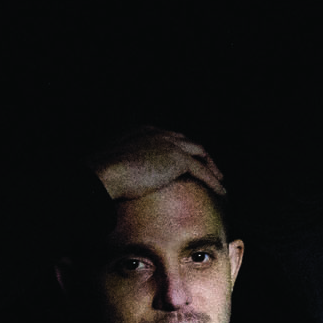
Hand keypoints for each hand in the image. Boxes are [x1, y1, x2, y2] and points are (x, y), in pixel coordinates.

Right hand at [87, 127, 225, 201]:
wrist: (102, 174)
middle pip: (188, 142)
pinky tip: (221, 192)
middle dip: (200, 156)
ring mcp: (170, 143)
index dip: (181, 151)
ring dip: (211, 167)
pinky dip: (213, 181)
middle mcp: (159, 132)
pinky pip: (202, 171)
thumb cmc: (102, 174)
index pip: (170, 139)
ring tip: (219, 181)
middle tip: (208, 169)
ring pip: (199, 153)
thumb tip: (128, 181)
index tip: (186, 163)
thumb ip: (127, 166)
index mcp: (144, 131)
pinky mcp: (178, 158)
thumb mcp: (114, 164)